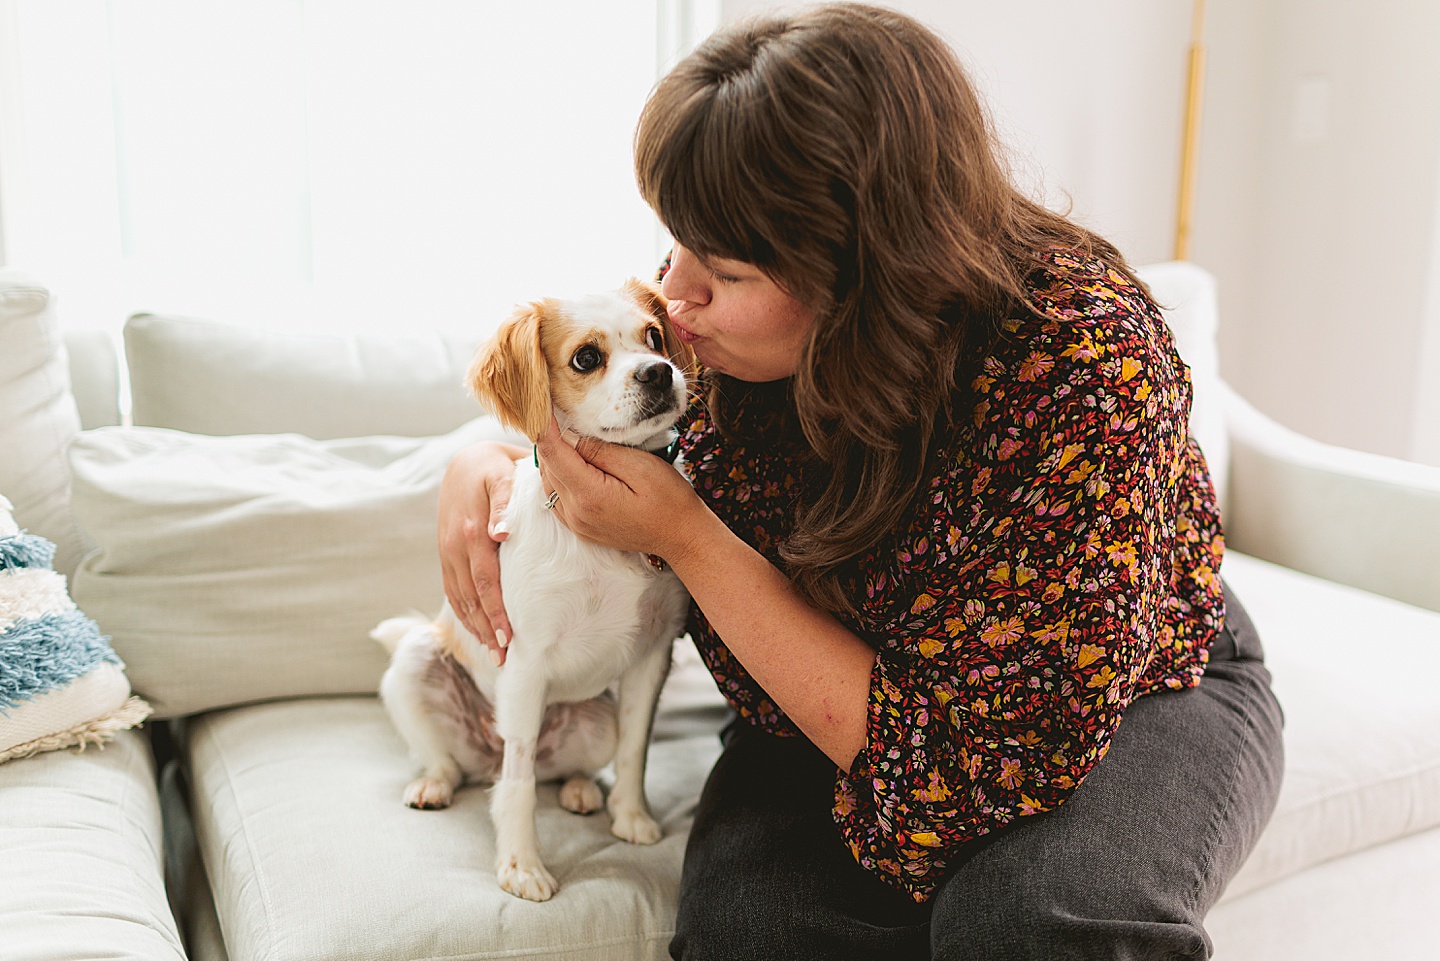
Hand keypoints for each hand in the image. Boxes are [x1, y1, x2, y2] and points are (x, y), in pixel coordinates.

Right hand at [438, 440, 524, 664]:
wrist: (466, 460)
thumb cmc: (495, 467)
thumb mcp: (502, 474)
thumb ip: (504, 503)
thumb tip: (503, 533)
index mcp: (471, 531)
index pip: (485, 580)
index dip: (495, 611)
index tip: (508, 637)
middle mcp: (455, 546)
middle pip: (471, 597)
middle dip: (486, 629)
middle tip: (504, 658)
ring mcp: (447, 552)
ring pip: (459, 598)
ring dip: (475, 627)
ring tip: (493, 654)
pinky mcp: (446, 554)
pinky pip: (452, 590)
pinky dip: (464, 613)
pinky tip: (477, 631)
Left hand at [536, 417, 703, 561]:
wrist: (681, 536)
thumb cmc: (669, 500)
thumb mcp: (640, 467)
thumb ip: (601, 451)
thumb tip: (570, 435)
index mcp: (589, 495)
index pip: (552, 452)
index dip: (543, 424)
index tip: (540, 401)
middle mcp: (575, 512)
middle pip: (548, 466)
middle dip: (551, 438)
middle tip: (561, 411)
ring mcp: (576, 523)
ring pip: (549, 480)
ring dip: (556, 457)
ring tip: (571, 434)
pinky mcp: (580, 527)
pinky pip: (557, 496)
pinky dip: (561, 475)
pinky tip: (576, 462)